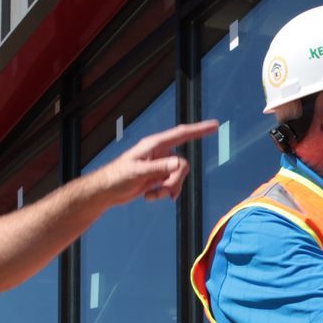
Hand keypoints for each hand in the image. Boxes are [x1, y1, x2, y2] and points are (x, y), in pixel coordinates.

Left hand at [91, 120, 218, 203]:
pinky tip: (150, 196)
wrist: (107, 191)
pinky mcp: (158, 177)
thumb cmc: (117, 177)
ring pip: (178, 176)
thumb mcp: (138, 172)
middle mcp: (159, 153)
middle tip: (164, 191)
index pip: (181, 134)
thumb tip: (180, 164)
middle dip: (175, 180)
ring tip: (151, 195)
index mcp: (154, 145)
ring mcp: (159, 165)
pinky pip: (172, 184)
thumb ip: (160, 168)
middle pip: (182, 164)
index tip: (215, 126)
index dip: (199, 129)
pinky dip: (164, 193)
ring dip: (168, 189)